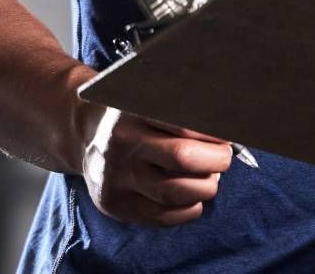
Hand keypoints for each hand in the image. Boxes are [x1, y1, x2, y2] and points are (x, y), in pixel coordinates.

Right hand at [77, 104, 232, 226]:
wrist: (85, 136)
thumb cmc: (133, 116)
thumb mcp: (148, 98)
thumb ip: (182, 107)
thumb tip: (228, 126)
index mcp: (132, 112)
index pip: (183, 124)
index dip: (213, 133)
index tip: (227, 135)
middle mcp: (122, 145)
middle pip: (182, 157)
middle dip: (216, 160)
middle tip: (224, 157)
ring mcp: (116, 178)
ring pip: (175, 192)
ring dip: (206, 187)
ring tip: (211, 177)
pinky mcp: (115, 205)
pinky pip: (163, 217)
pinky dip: (189, 210)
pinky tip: (194, 198)